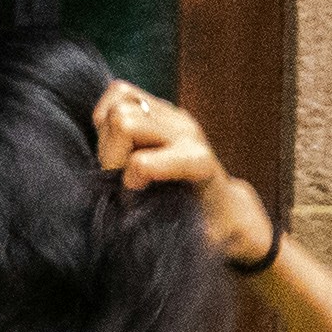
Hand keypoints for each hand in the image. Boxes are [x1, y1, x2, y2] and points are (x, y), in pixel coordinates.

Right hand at [92, 78, 273, 271]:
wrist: (225, 205)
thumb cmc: (208, 226)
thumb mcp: (195, 239)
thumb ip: (168, 233)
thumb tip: (131, 222)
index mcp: (197, 163)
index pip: (143, 161)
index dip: (128, 177)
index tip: (132, 199)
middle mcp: (186, 132)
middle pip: (124, 121)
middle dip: (110, 154)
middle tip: (118, 179)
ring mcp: (173, 115)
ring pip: (119, 101)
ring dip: (107, 134)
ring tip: (117, 160)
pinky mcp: (159, 106)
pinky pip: (119, 92)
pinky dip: (106, 115)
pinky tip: (114, 140)